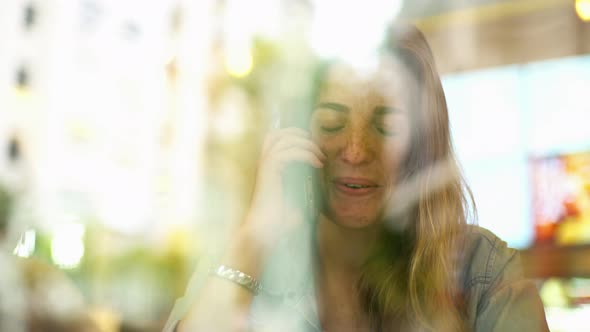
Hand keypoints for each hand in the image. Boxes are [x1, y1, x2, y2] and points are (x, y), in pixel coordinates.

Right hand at [241, 127, 325, 251]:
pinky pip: (286, 153)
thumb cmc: (282, 222)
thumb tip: (321, 180)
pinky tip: (317, 164)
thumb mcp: (298, 200)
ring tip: (319, 156)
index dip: (293, 136)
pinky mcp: (268, 174)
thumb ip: (305, 187)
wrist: (268, 233)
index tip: (315, 148)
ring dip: (304, 143)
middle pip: (275, 135)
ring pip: (282, 140)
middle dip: (296, 133)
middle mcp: (265, 166)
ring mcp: (265, 168)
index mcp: (269, 169)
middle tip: (316, 145)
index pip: (275, 140)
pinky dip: (304, 154)